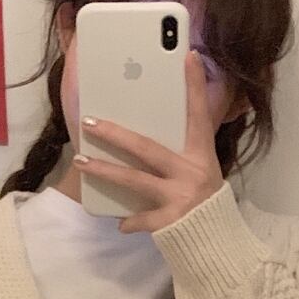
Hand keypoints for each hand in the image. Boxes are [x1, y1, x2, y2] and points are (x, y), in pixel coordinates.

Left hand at [74, 49, 224, 235]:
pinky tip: (120, 222)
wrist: (217, 242)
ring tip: (80, 160)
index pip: (198, 114)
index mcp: (201, 155)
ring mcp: (179, 197)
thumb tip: (151, 132)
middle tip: (89, 122)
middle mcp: (191, 173)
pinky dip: (129, 221)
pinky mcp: (169, 222)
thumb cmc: (204, 202)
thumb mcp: (202, 172)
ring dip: (103, 170)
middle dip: (115, 134)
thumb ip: (182, 154)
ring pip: (133, 180)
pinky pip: (139, 219)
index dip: (194, 86)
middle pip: (146, 148)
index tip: (187, 56)